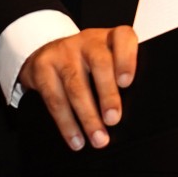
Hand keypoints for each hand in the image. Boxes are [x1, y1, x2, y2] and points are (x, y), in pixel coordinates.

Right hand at [19, 25, 137, 151]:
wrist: (46, 52)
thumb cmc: (87, 61)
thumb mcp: (106, 57)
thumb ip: (119, 74)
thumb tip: (134, 109)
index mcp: (109, 37)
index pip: (123, 37)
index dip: (126, 59)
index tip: (127, 83)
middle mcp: (87, 41)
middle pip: (100, 64)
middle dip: (107, 94)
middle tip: (113, 120)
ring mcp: (63, 53)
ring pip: (76, 86)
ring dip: (87, 117)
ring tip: (97, 138)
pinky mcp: (43, 67)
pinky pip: (55, 99)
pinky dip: (67, 124)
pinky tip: (76, 138)